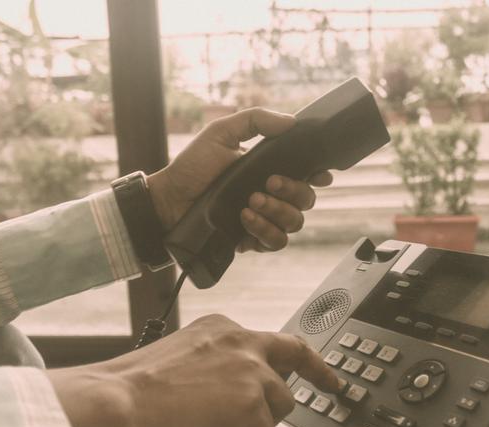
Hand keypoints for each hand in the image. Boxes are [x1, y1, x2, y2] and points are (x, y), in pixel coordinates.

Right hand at [49, 315, 338, 426]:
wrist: (115, 403)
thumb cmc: (132, 389)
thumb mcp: (182, 359)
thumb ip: (215, 367)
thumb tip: (232, 394)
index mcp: (222, 328)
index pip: (269, 340)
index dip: (290, 357)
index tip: (309, 364)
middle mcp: (243, 342)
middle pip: (297, 357)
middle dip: (320, 373)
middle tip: (333, 386)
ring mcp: (252, 373)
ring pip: (278, 408)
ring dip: (250, 426)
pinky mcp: (254, 408)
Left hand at [146, 108, 332, 251]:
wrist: (169, 200)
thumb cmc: (194, 166)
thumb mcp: (221, 133)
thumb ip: (255, 120)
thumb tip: (291, 121)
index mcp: (270, 170)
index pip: (307, 175)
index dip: (319, 175)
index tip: (318, 173)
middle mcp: (272, 197)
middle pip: (306, 200)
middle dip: (292, 191)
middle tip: (268, 183)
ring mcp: (264, 220)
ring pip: (295, 223)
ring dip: (277, 211)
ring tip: (251, 201)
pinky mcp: (252, 240)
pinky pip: (276, 242)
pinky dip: (265, 231)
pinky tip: (245, 219)